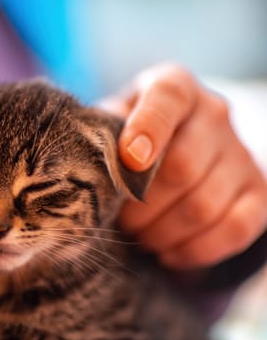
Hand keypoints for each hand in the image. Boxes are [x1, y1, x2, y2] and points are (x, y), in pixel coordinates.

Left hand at [102, 63, 266, 269]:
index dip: (149, 129)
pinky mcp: (257, 190)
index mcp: (174, 87)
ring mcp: (240, 152)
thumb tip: (89, 169)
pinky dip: (196, 249)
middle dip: (142, 204)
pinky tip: (168, 253)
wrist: (175, 147)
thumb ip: (102, 135)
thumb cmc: (128, 135)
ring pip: (204, 205)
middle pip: (182, 166)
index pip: (167, 99)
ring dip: (163, 232)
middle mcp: (213, 113)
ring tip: (140, 236)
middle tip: (120, 220)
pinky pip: (235, 229)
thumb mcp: (111, 123)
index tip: (129, 160)